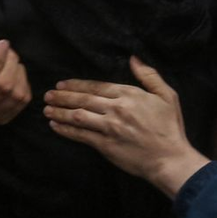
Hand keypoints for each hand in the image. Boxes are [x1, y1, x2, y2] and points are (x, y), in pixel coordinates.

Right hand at [0, 40, 31, 123]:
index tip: (2, 44)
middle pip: (3, 86)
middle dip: (10, 62)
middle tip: (8, 50)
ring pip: (16, 93)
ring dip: (18, 71)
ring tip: (12, 60)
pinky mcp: (7, 116)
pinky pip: (24, 98)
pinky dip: (23, 81)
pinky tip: (16, 73)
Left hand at [44, 57, 206, 197]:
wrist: (169, 158)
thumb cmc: (170, 127)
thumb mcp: (166, 96)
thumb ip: (149, 75)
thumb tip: (134, 59)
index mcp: (129, 94)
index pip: (96, 86)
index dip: (77, 84)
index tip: (62, 84)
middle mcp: (116, 109)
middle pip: (83, 99)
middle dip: (62, 97)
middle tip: (48, 95)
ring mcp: (109, 128)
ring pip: (78, 116)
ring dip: (60, 112)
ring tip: (46, 110)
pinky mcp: (105, 145)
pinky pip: (81, 136)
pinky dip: (66, 130)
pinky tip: (56, 126)